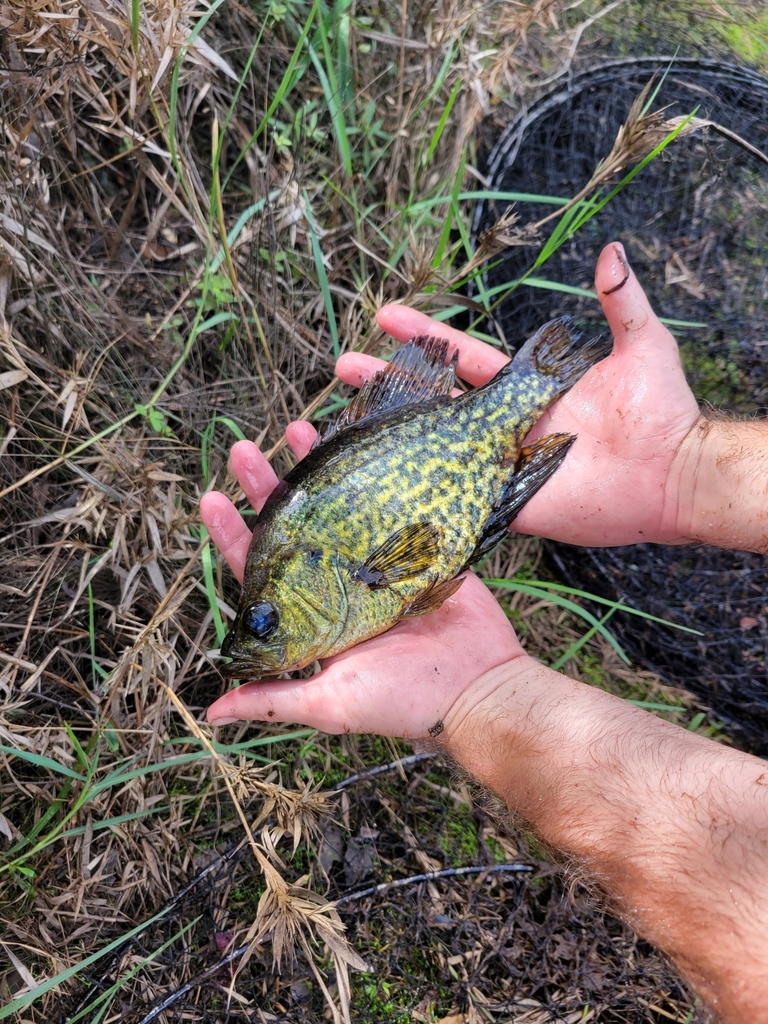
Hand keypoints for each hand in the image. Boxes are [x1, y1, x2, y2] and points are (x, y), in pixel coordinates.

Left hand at [200, 430, 524, 732]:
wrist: (479, 690)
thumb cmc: (402, 704)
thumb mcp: (331, 704)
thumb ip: (275, 699)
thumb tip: (213, 712)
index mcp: (310, 619)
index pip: (259, 571)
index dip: (233, 535)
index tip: (211, 497)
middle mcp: (337, 587)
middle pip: (291, 530)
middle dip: (265, 489)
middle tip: (244, 450)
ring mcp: (376, 566)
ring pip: (336, 509)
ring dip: (315, 472)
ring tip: (295, 430)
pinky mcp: (415, 551)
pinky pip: (386, 507)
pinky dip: (370, 477)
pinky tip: (355, 446)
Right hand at [338, 242, 701, 546]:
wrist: (676, 475)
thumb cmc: (664, 411)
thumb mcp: (643, 346)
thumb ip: (621, 302)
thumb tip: (610, 250)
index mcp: (524, 388)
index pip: (463, 357)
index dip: (425, 336)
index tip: (385, 316)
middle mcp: (504, 425)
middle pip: (435, 400)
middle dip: (389, 381)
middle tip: (342, 367)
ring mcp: (502, 465)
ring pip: (436, 447)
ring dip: (393, 434)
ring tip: (347, 420)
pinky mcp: (510, 503)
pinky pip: (460, 500)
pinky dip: (424, 493)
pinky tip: (383, 484)